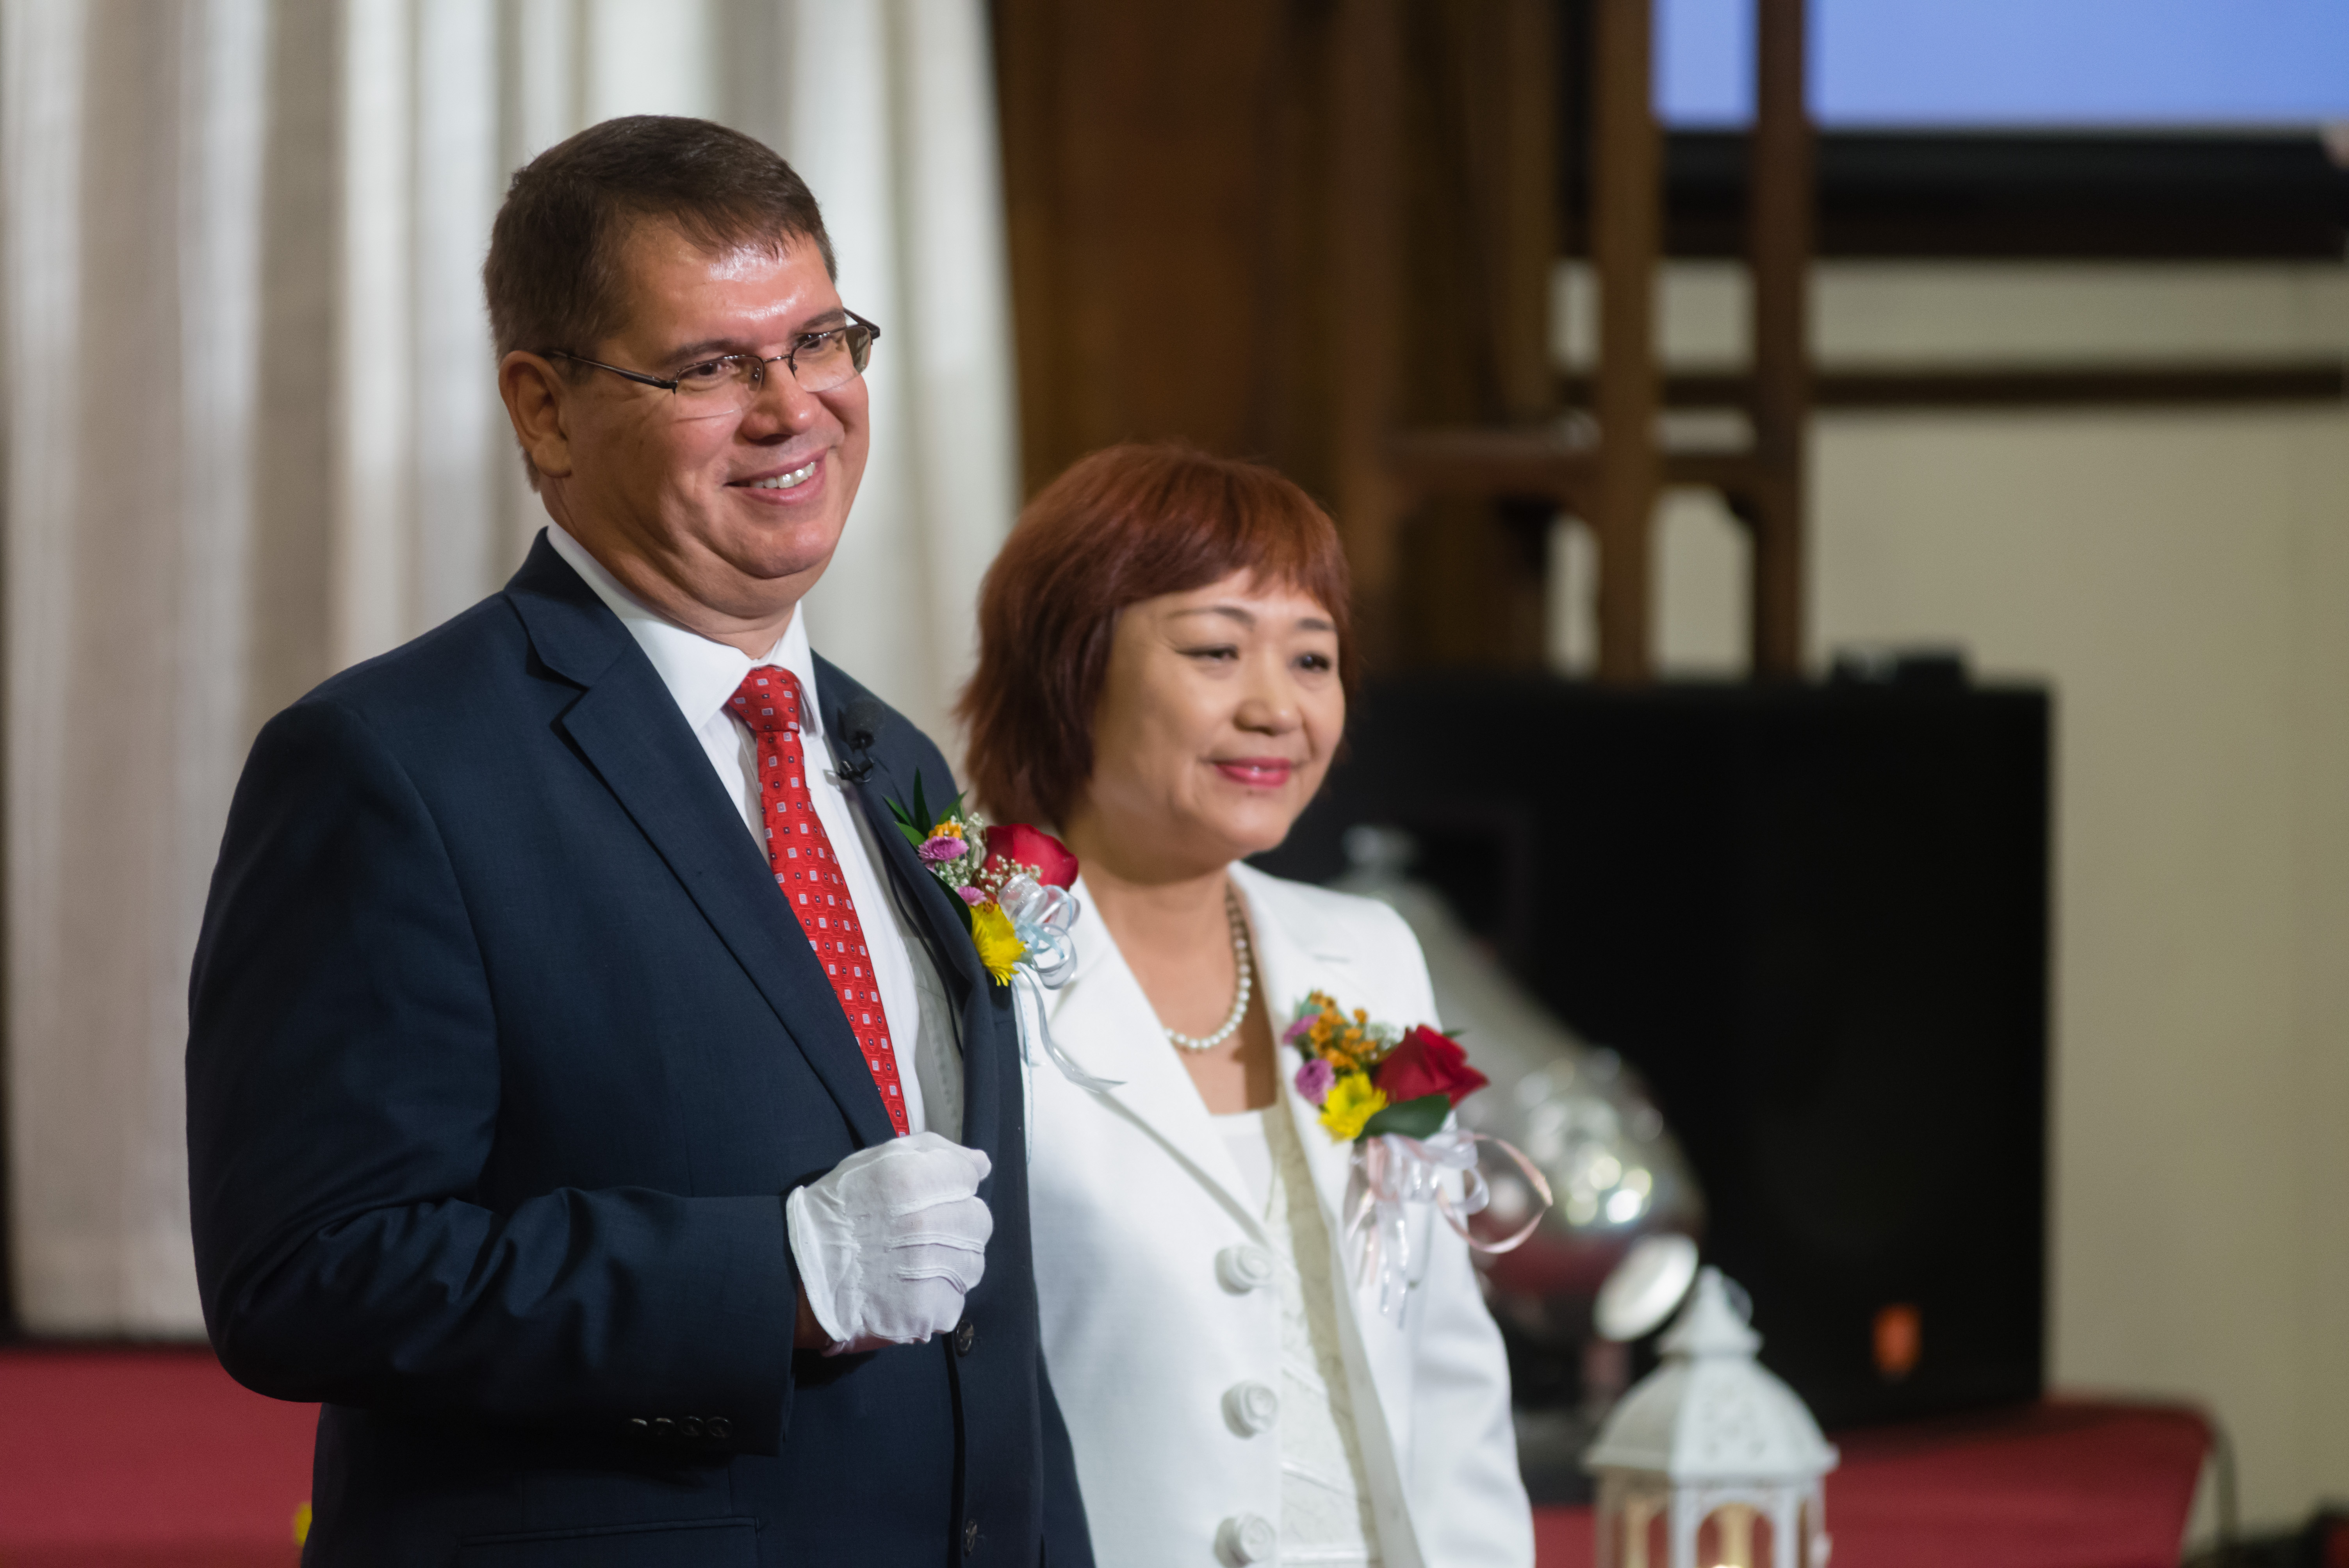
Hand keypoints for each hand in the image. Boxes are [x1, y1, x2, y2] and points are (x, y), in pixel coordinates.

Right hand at [786, 1132, 992, 1353]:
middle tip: (920, 1235)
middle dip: (956, 1225)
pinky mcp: (932, 1311)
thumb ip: (935, 1152)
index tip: (930, 1199)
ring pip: (973, 1264)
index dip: (951, 1186)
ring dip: (951, 1263)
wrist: (798, 1276)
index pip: (969, 1177)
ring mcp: (935, 1270)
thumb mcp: (877, 1162)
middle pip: (979, 1221)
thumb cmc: (837, 1214)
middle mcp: (931, 1223)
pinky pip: (956, 1301)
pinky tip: (907, 1290)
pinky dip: (937, 1299)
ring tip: (912, 1264)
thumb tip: (980, 1165)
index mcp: (917, 1180)